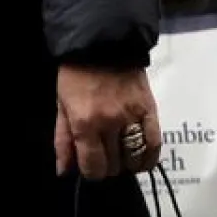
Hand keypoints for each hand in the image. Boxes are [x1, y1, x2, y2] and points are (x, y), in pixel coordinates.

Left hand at [53, 65, 160, 180]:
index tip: (91, 166)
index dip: (92, 173)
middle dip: (108, 167)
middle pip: (114, 165)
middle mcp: (111, 123)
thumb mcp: (62, 107)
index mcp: (86, 123)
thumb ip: (63, 141)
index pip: (94, 167)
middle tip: (105, 156)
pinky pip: (154, 143)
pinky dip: (149, 157)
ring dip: (127, 163)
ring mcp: (133, 116)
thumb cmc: (77, 76)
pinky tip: (143, 160)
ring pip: (135, 157)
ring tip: (122, 157)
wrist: (104, 43)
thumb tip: (65, 171)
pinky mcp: (150, 109)